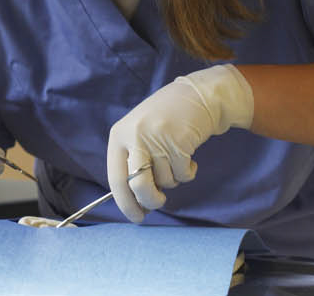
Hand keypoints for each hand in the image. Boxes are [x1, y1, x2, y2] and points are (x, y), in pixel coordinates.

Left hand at [107, 64, 253, 222]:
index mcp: (118, 136)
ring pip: (165, 181)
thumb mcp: (139, 134)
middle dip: (151, 200)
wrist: (197, 96)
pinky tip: (188, 154)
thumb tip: (134, 203)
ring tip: (176, 157)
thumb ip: (133, 162)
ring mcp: (156, 138)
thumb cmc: (166, 121)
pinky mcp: (179, 141)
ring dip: (174, 178)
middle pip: (138, 185)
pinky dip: (188, 171)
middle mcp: (134, 136)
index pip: (116, 179)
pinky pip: (183, 174)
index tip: (136, 217)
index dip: (126, 203)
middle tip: (159, 202)